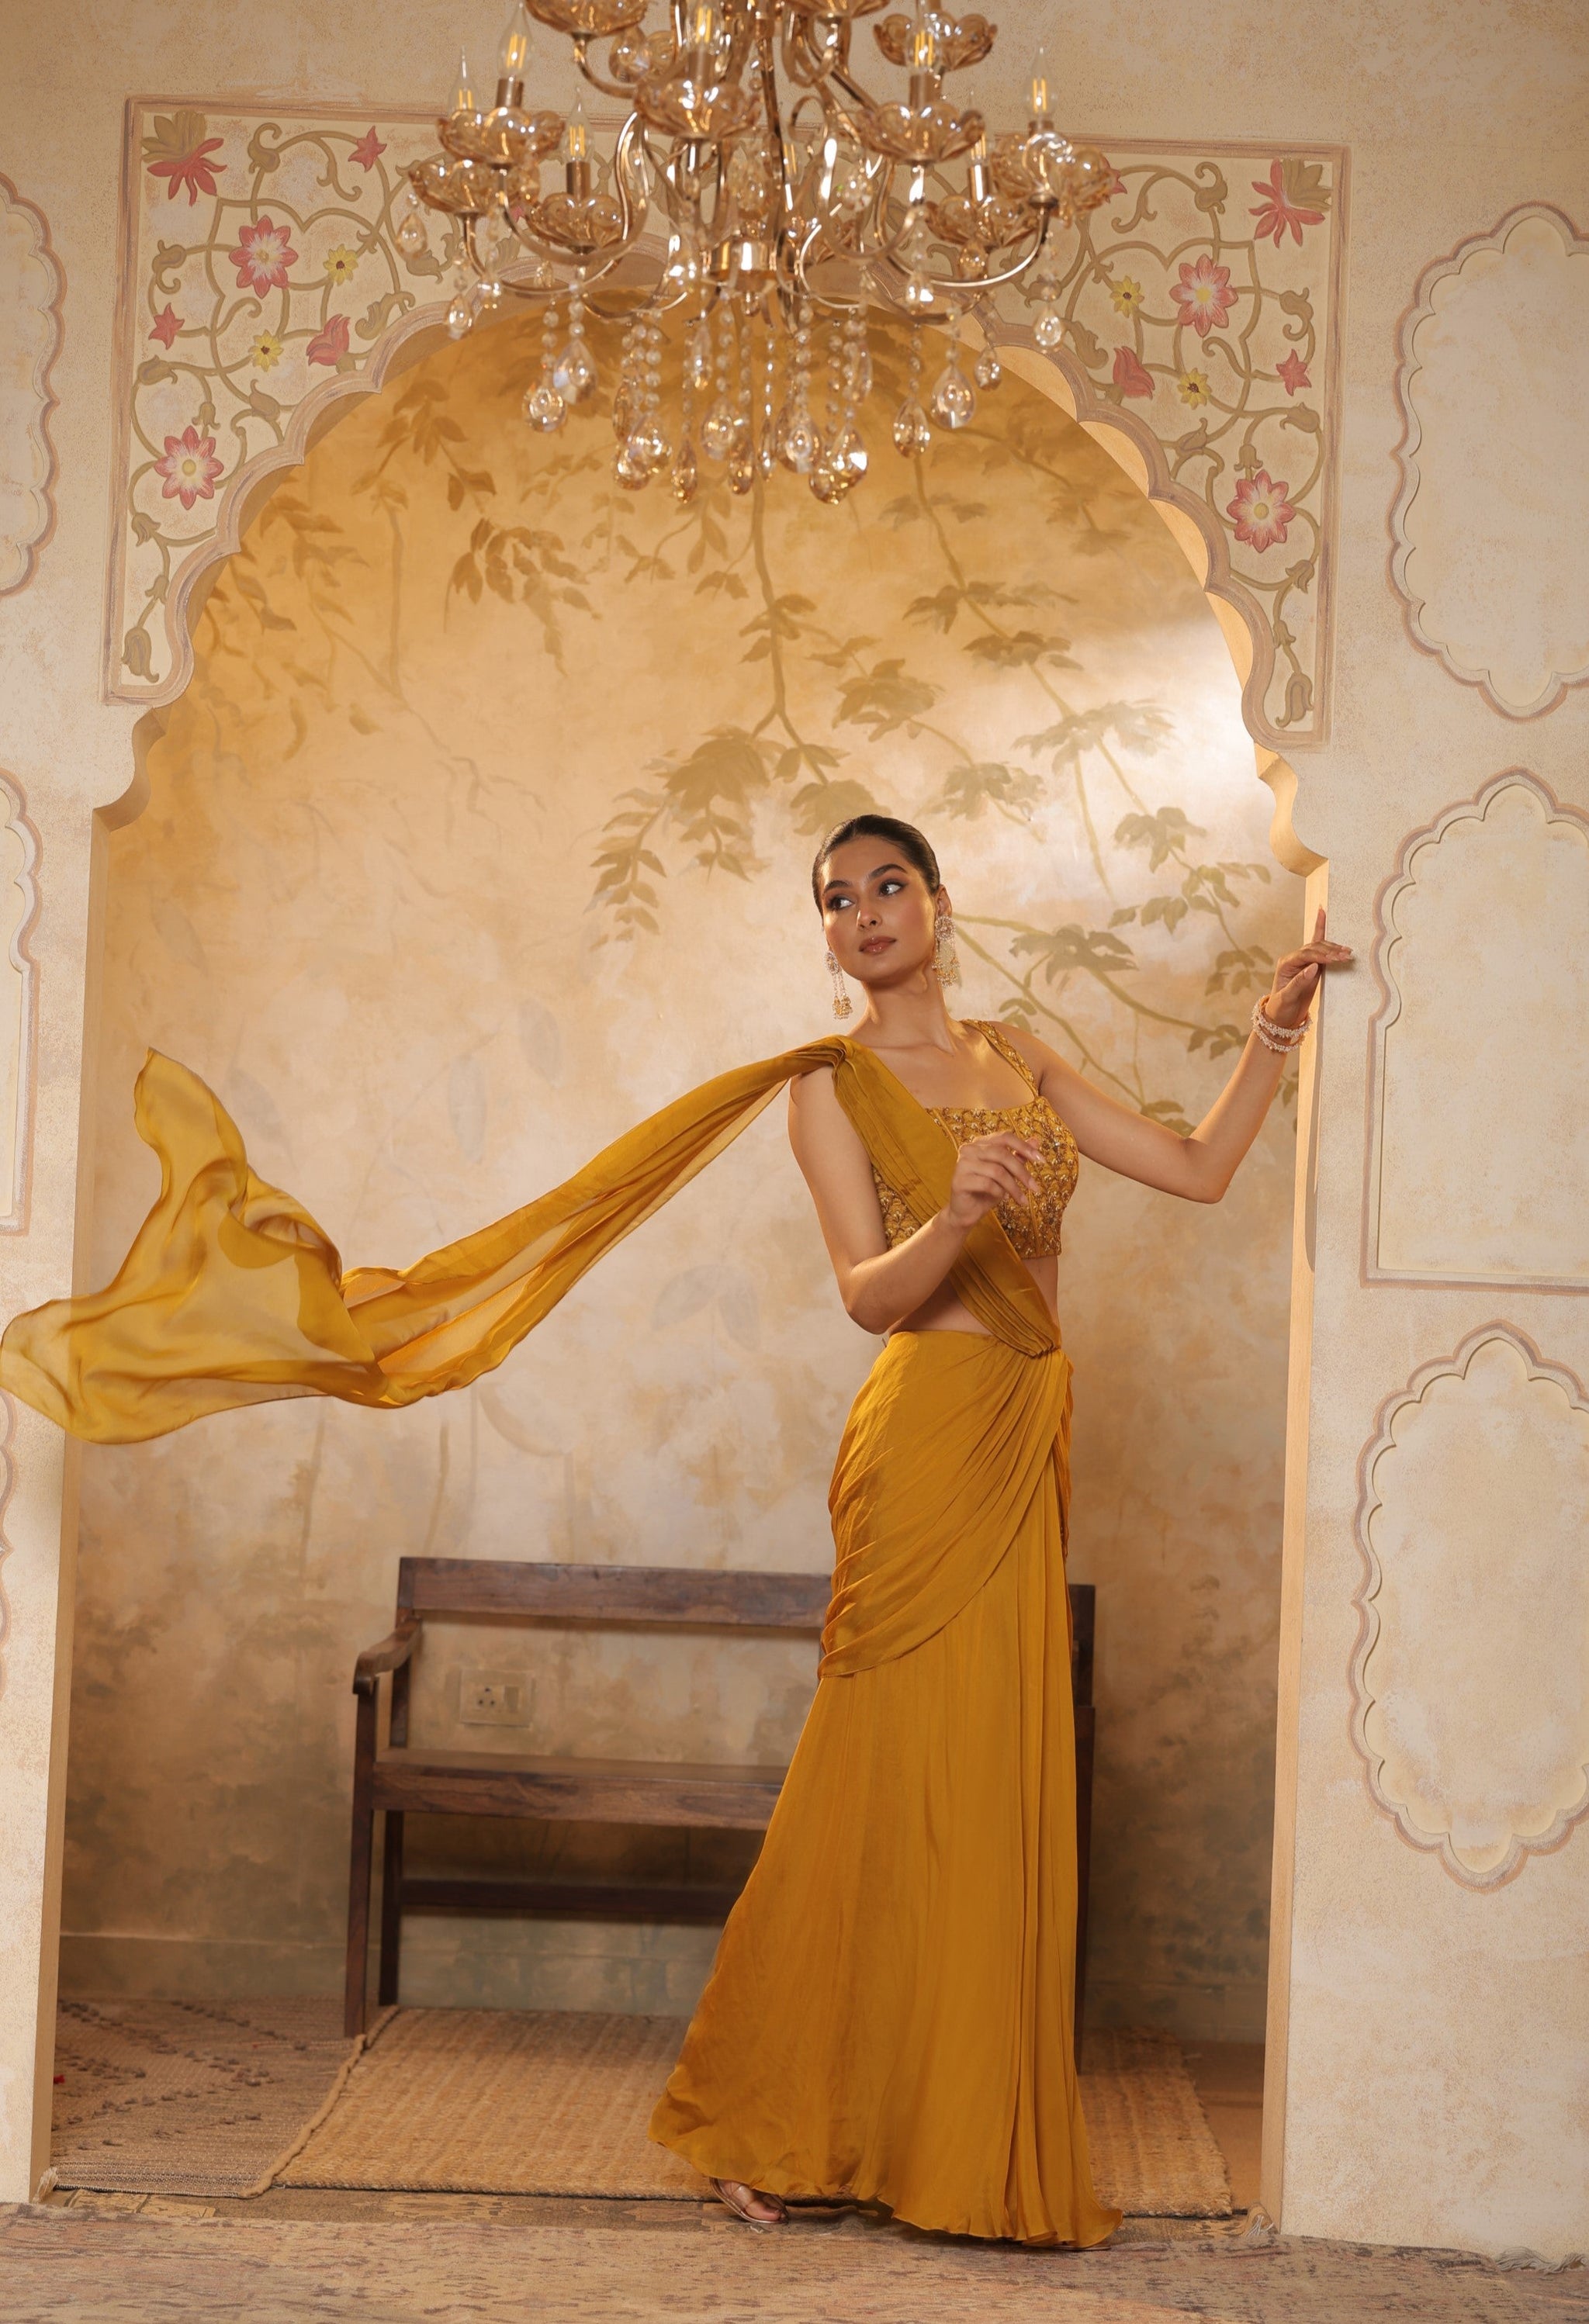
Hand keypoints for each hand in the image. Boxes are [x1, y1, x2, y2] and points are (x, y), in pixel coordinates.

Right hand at [942, 1131, 1042, 1231]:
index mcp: (980, 1143)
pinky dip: (999, 1192)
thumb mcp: (1006, 1173)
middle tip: (1035, 1188)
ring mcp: (962, 1164)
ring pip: (996, 1171)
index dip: (1024, 1147)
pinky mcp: (959, 1180)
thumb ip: (1018, 1156)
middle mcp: (969, 1149)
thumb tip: (1036, 1141)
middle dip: (1022, 1172)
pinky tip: (1002, 1199)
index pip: (1005, 1137)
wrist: (966, 1212)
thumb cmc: (986, 1191)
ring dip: (1013, 1187)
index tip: (1042, 1160)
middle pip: (1002, 1154)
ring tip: (1021, 1199)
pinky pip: (987, 1184)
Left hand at [1263, 906, 1352, 1031]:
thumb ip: (1299, 982)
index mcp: (1286, 965)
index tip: (1333, 959)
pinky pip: (1319, 948)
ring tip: (1347, 952)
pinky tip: (1322, 913)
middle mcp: (1293, 959)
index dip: (1320, 955)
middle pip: (1313, 948)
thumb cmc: (1281, 1009)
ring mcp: (1302, 961)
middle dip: (1330, 951)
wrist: (1281, 1018)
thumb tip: (1314, 967)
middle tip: (1345, 955)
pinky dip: (1323, 934)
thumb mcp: (1287, 998)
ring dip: (1333, 948)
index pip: (1305, 955)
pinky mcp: (1311, 965)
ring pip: (1319, 947)